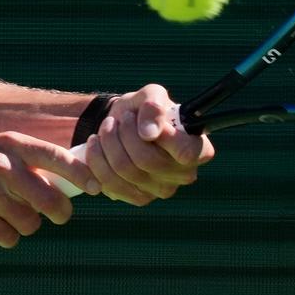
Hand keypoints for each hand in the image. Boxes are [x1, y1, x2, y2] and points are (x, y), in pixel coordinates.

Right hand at [0, 132, 83, 247]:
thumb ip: (28, 164)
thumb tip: (74, 183)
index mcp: (9, 144)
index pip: (57, 157)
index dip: (81, 174)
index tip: (95, 188)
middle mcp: (0, 163)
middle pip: (50, 198)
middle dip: (58, 212)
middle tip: (57, 216)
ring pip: (30, 222)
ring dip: (23, 226)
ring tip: (4, 217)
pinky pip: (8, 236)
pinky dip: (3, 237)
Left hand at [80, 84, 213, 204]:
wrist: (121, 124)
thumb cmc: (143, 111)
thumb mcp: (150, 96)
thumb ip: (153, 107)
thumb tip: (149, 133)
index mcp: (198, 149)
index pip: (185, 152)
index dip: (162, 137)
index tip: (144, 123)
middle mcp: (184, 174)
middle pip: (146, 160)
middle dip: (124, 134)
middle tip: (119, 119)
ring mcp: (162, 190)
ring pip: (124, 170)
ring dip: (108, 143)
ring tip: (106, 128)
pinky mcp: (139, 198)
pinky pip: (109, 183)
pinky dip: (96, 160)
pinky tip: (97, 146)